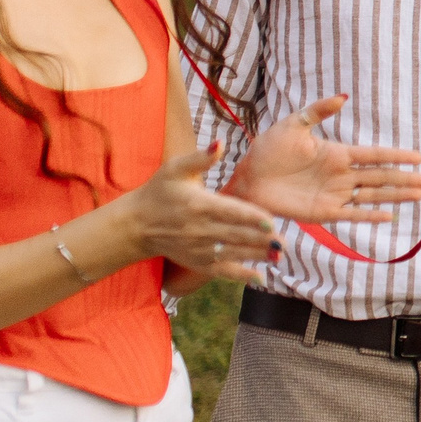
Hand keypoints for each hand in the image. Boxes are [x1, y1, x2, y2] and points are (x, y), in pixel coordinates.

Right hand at [127, 144, 282, 285]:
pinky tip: (260, 278)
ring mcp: (199, 248)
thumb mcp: (175, 169)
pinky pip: (222, 271)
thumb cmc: (159, 191)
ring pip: (233, 254)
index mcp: (199, 204)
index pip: (230, 212)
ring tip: (279, 255)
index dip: (251, 217)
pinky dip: (241, 276)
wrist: (136, 224)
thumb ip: (200, 158)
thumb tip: (220, 143)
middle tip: (284, 242)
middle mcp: (200, 229)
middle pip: (236, 235)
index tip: (271, 222)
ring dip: (257, 256)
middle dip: (260, 239)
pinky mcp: (197, 262)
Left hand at [227, 95, 420, 222]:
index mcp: (337, 153)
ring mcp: (334, 194)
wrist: (247, 179)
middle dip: (407, 179)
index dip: (397, 156)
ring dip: (397, 196)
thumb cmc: (267, 150)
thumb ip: (318, 112)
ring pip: (373, 196)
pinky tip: (389, 216)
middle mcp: (341, 175)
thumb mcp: (293, 125)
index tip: (418, 157)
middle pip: (381, 177)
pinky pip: (351, 214)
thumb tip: (342, 97)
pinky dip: (369, 216)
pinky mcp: (323, 212)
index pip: (374, 155)